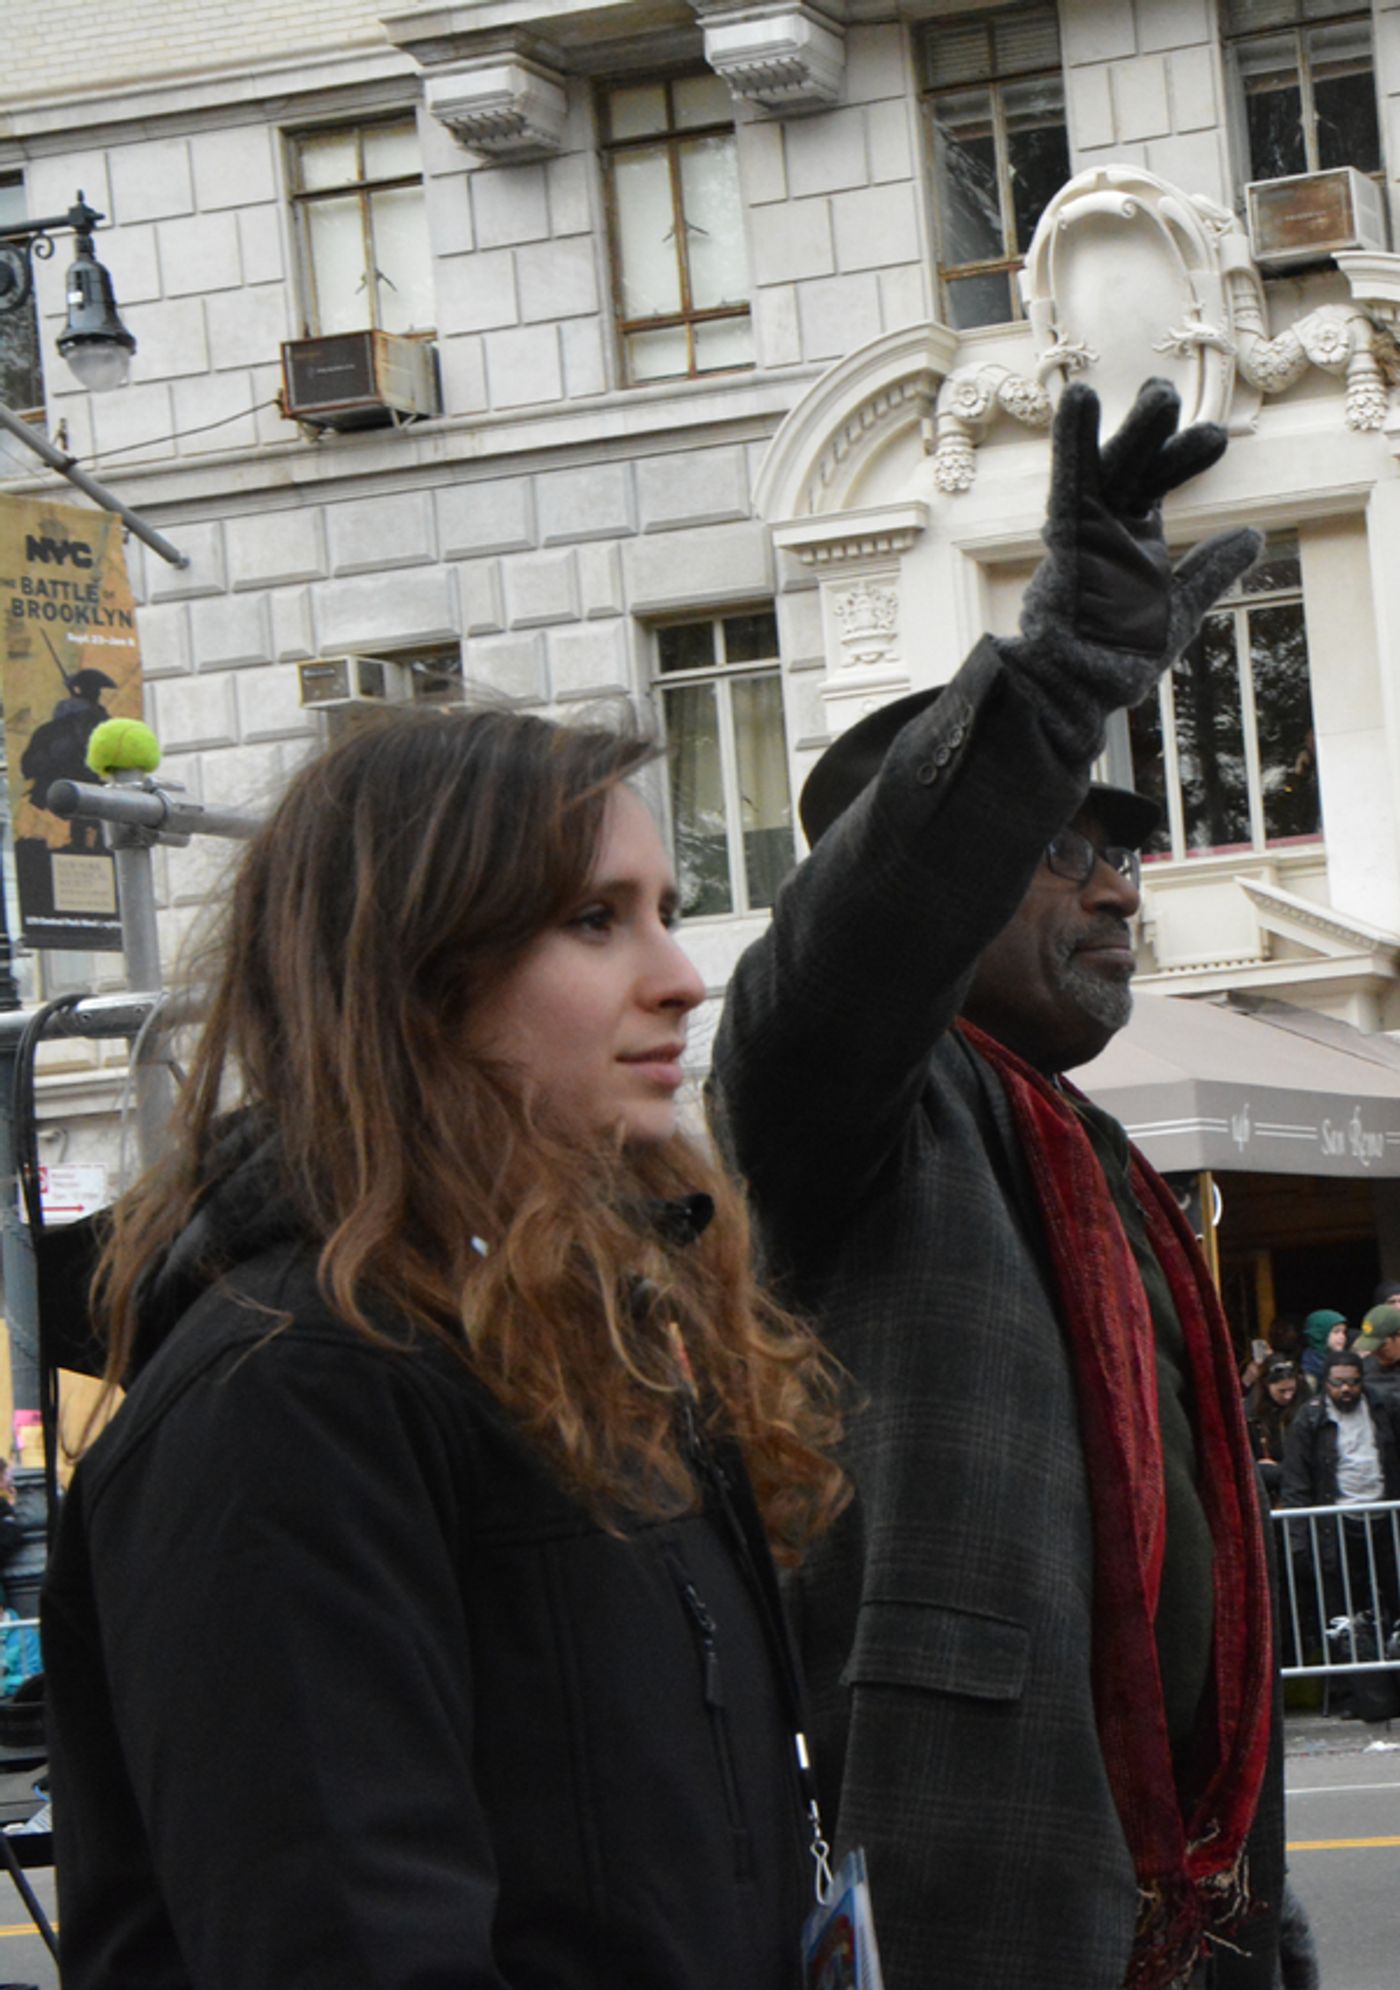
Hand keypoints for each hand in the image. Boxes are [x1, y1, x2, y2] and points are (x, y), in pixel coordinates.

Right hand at [1003, 378, 1263, 759]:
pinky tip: (1079, 398)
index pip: (1155, 483)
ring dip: (1129, 431)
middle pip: (1133, 466)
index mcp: (1132, 539)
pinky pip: (1070, 485)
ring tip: (1158, 392)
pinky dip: (1073, 443)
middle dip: (1151, 431)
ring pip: (1108, 468)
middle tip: (1164, 391)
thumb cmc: (1119, 657)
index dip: (1179, 455)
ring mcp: (1087, 533)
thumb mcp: (1180, 610)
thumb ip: (1211, 570)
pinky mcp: (1068, 542)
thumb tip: (1251, 533)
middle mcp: (1107, 529)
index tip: (1210, 436)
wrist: (1080, 692)